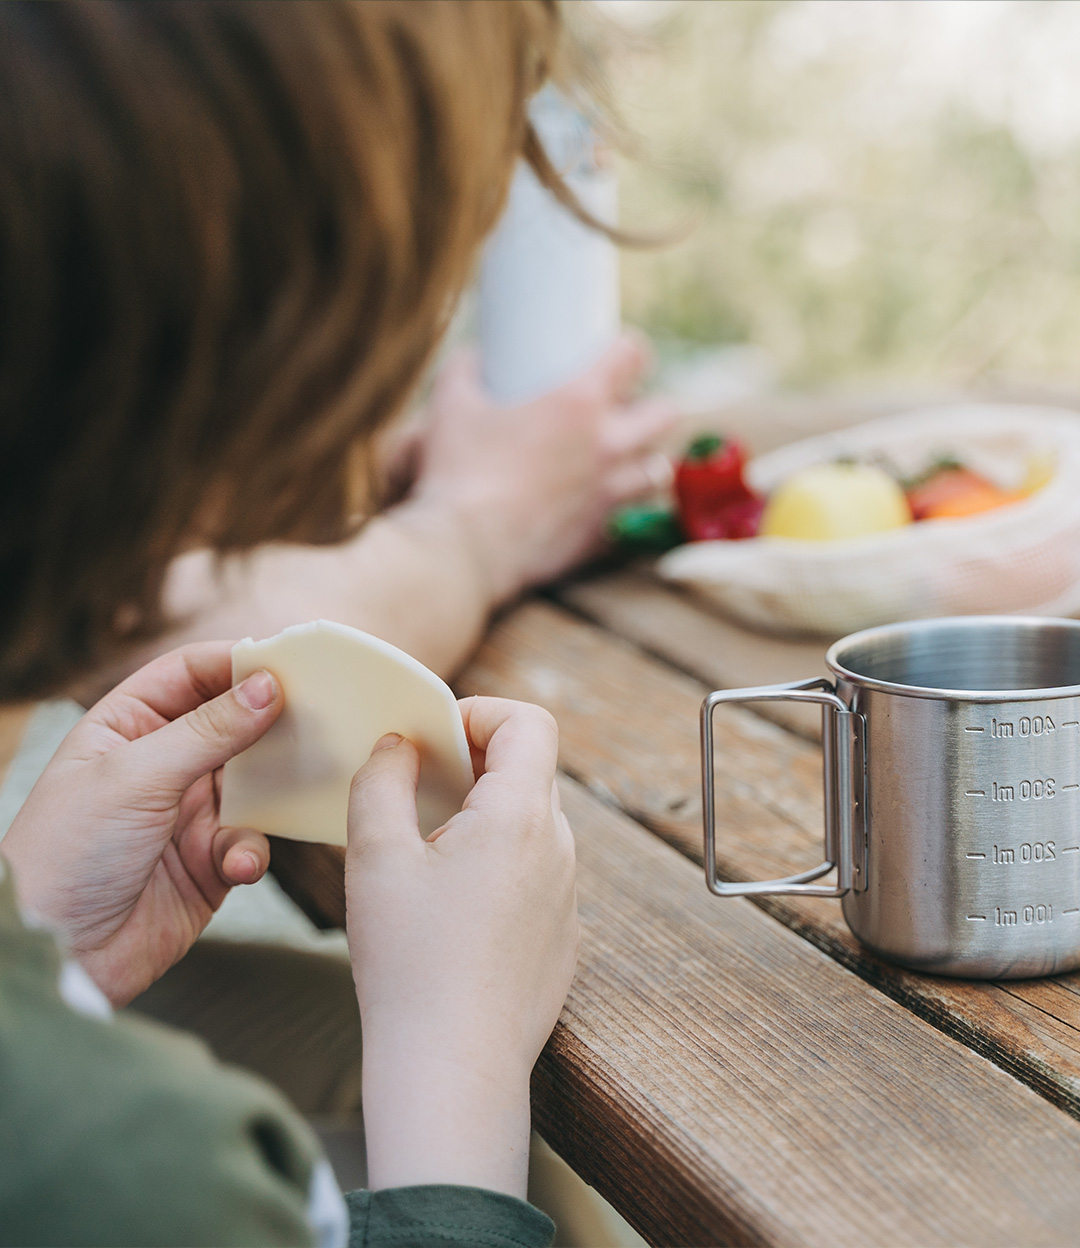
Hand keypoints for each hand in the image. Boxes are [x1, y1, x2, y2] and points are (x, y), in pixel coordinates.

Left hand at [2, 643, 282, 1005]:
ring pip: (255, 783)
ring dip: (274, 790)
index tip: (291, 664)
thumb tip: (268, 685)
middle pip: (233, 724)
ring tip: (297, 787)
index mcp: (128, 726)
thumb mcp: (136, 777)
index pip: (191, 674)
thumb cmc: (68, 853)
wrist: (57, 956)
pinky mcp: (209, 861)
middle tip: (320, 717)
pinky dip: (252, 851)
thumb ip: (208, 731)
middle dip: (273, 723)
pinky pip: (251, 841)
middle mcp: (162, 764)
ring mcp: (188, 812)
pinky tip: (236, 864)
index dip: (238, 664)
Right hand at [346, 697, 577, 1198]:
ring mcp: (566, 894)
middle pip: (528, 771)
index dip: (480, 713)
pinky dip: (497, 866)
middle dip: (472, 765)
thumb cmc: (410, 964)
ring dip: (483, 817)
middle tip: (417, 793)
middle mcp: (558, 848)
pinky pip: (535, 873)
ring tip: (426, 854)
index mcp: (520, 816)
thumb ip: (382, 779)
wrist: (453, 1070)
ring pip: (529, 823)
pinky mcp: (561, 935)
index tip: (433, 740)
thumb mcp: (376, 856)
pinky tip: (450, 910)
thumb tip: (399, 745)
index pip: (529, 722)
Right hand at [406, 332, 677, 605]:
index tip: (618, 358)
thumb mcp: (450, 406)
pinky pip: (632, 519)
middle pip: (665, 413)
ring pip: (659, 470)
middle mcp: (608, 444)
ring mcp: (611, 493)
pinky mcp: (602, 535)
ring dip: (644, 462)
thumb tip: (471, 358)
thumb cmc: (458, 472)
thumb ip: (464, 371)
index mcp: (578, 401)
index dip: (630, 351)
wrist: (464, 548)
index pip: (634, 354)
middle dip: (650, 409)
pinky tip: (601, 507)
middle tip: (624, 413)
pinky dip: (623, 510)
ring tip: (621, 461)